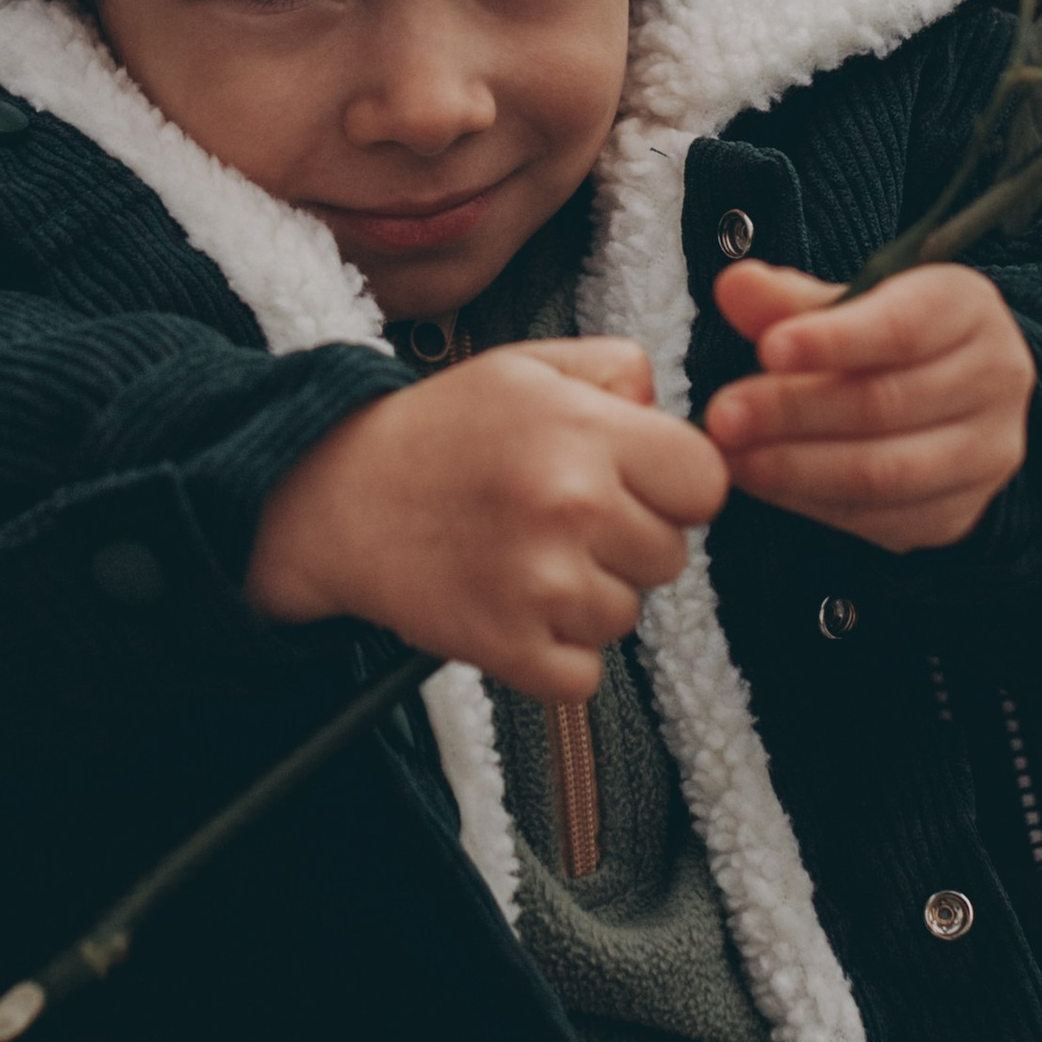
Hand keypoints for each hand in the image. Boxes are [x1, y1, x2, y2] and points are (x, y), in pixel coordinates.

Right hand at [247, 340, 728, 699]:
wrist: (336, 496)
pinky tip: (513, 606)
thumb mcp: (528, 367)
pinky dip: (553, 655)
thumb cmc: (439, 432)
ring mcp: (541, 583)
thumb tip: (668, 412)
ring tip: (525, 559)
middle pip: (671, 555)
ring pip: (626, 615)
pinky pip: (582, 674)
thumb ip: (616, 368)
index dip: (675, 487)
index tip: (636, 486)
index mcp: (585, 430)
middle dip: (627, 542)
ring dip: (587, 598)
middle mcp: (571, 504)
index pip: (705, 483)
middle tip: (560, 522)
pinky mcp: (509, 647)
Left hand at [703, 261, 1032, 553]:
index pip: (904, 327)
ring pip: (883, 472)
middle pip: (886, 403)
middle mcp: (996, 379)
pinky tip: (764, 482)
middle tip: (722, 416)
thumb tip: (734, 286)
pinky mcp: (959, 513)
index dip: (834, 340)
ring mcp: (985, 454)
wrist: (950, 398)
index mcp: (968, 308)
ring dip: (795, 468)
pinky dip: (811, 503)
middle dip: (793, 411)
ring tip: (732, 457)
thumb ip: (789, 300)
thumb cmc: (887, 339)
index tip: (768, 350)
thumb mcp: (846, 303)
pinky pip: (878, 519)